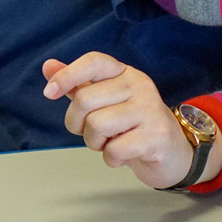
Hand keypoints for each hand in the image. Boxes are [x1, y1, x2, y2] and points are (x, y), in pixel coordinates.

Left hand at [41, 52, 201, 189]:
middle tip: (94, 132)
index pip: (95, 62)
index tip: (49, 92)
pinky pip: (113, 150)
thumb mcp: (106, 102)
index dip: (67, 75)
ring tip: (113, 142)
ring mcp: (150, 109)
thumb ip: (78, 84)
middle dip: (78, 124)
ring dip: (96, 144)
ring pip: (96, 125)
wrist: (172, 153)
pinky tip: (126, 155)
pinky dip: (112, 159)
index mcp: (126, 74)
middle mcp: (140, 86)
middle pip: (85, 99)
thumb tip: (48, 66)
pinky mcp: (156, 135)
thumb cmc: (134, 127)